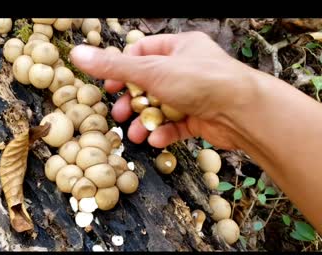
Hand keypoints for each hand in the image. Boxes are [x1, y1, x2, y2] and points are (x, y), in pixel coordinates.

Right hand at [70, 31, 259, 149]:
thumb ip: (114, 67)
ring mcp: (195, 94)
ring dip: (145, 122)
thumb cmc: (202, 81)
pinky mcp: (201, 118)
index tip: (110, 86)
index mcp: (179, 47)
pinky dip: (164, 132)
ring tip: (134, 135)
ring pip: (161, 107)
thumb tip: (78, 55)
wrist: (244, 113)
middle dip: (133, 102)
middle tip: (119, 114)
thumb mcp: (151, 72)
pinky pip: (176, 124)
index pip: (142, 53)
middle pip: (149, 84)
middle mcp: (187, 69)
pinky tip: (156, 140)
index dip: (123, 69)